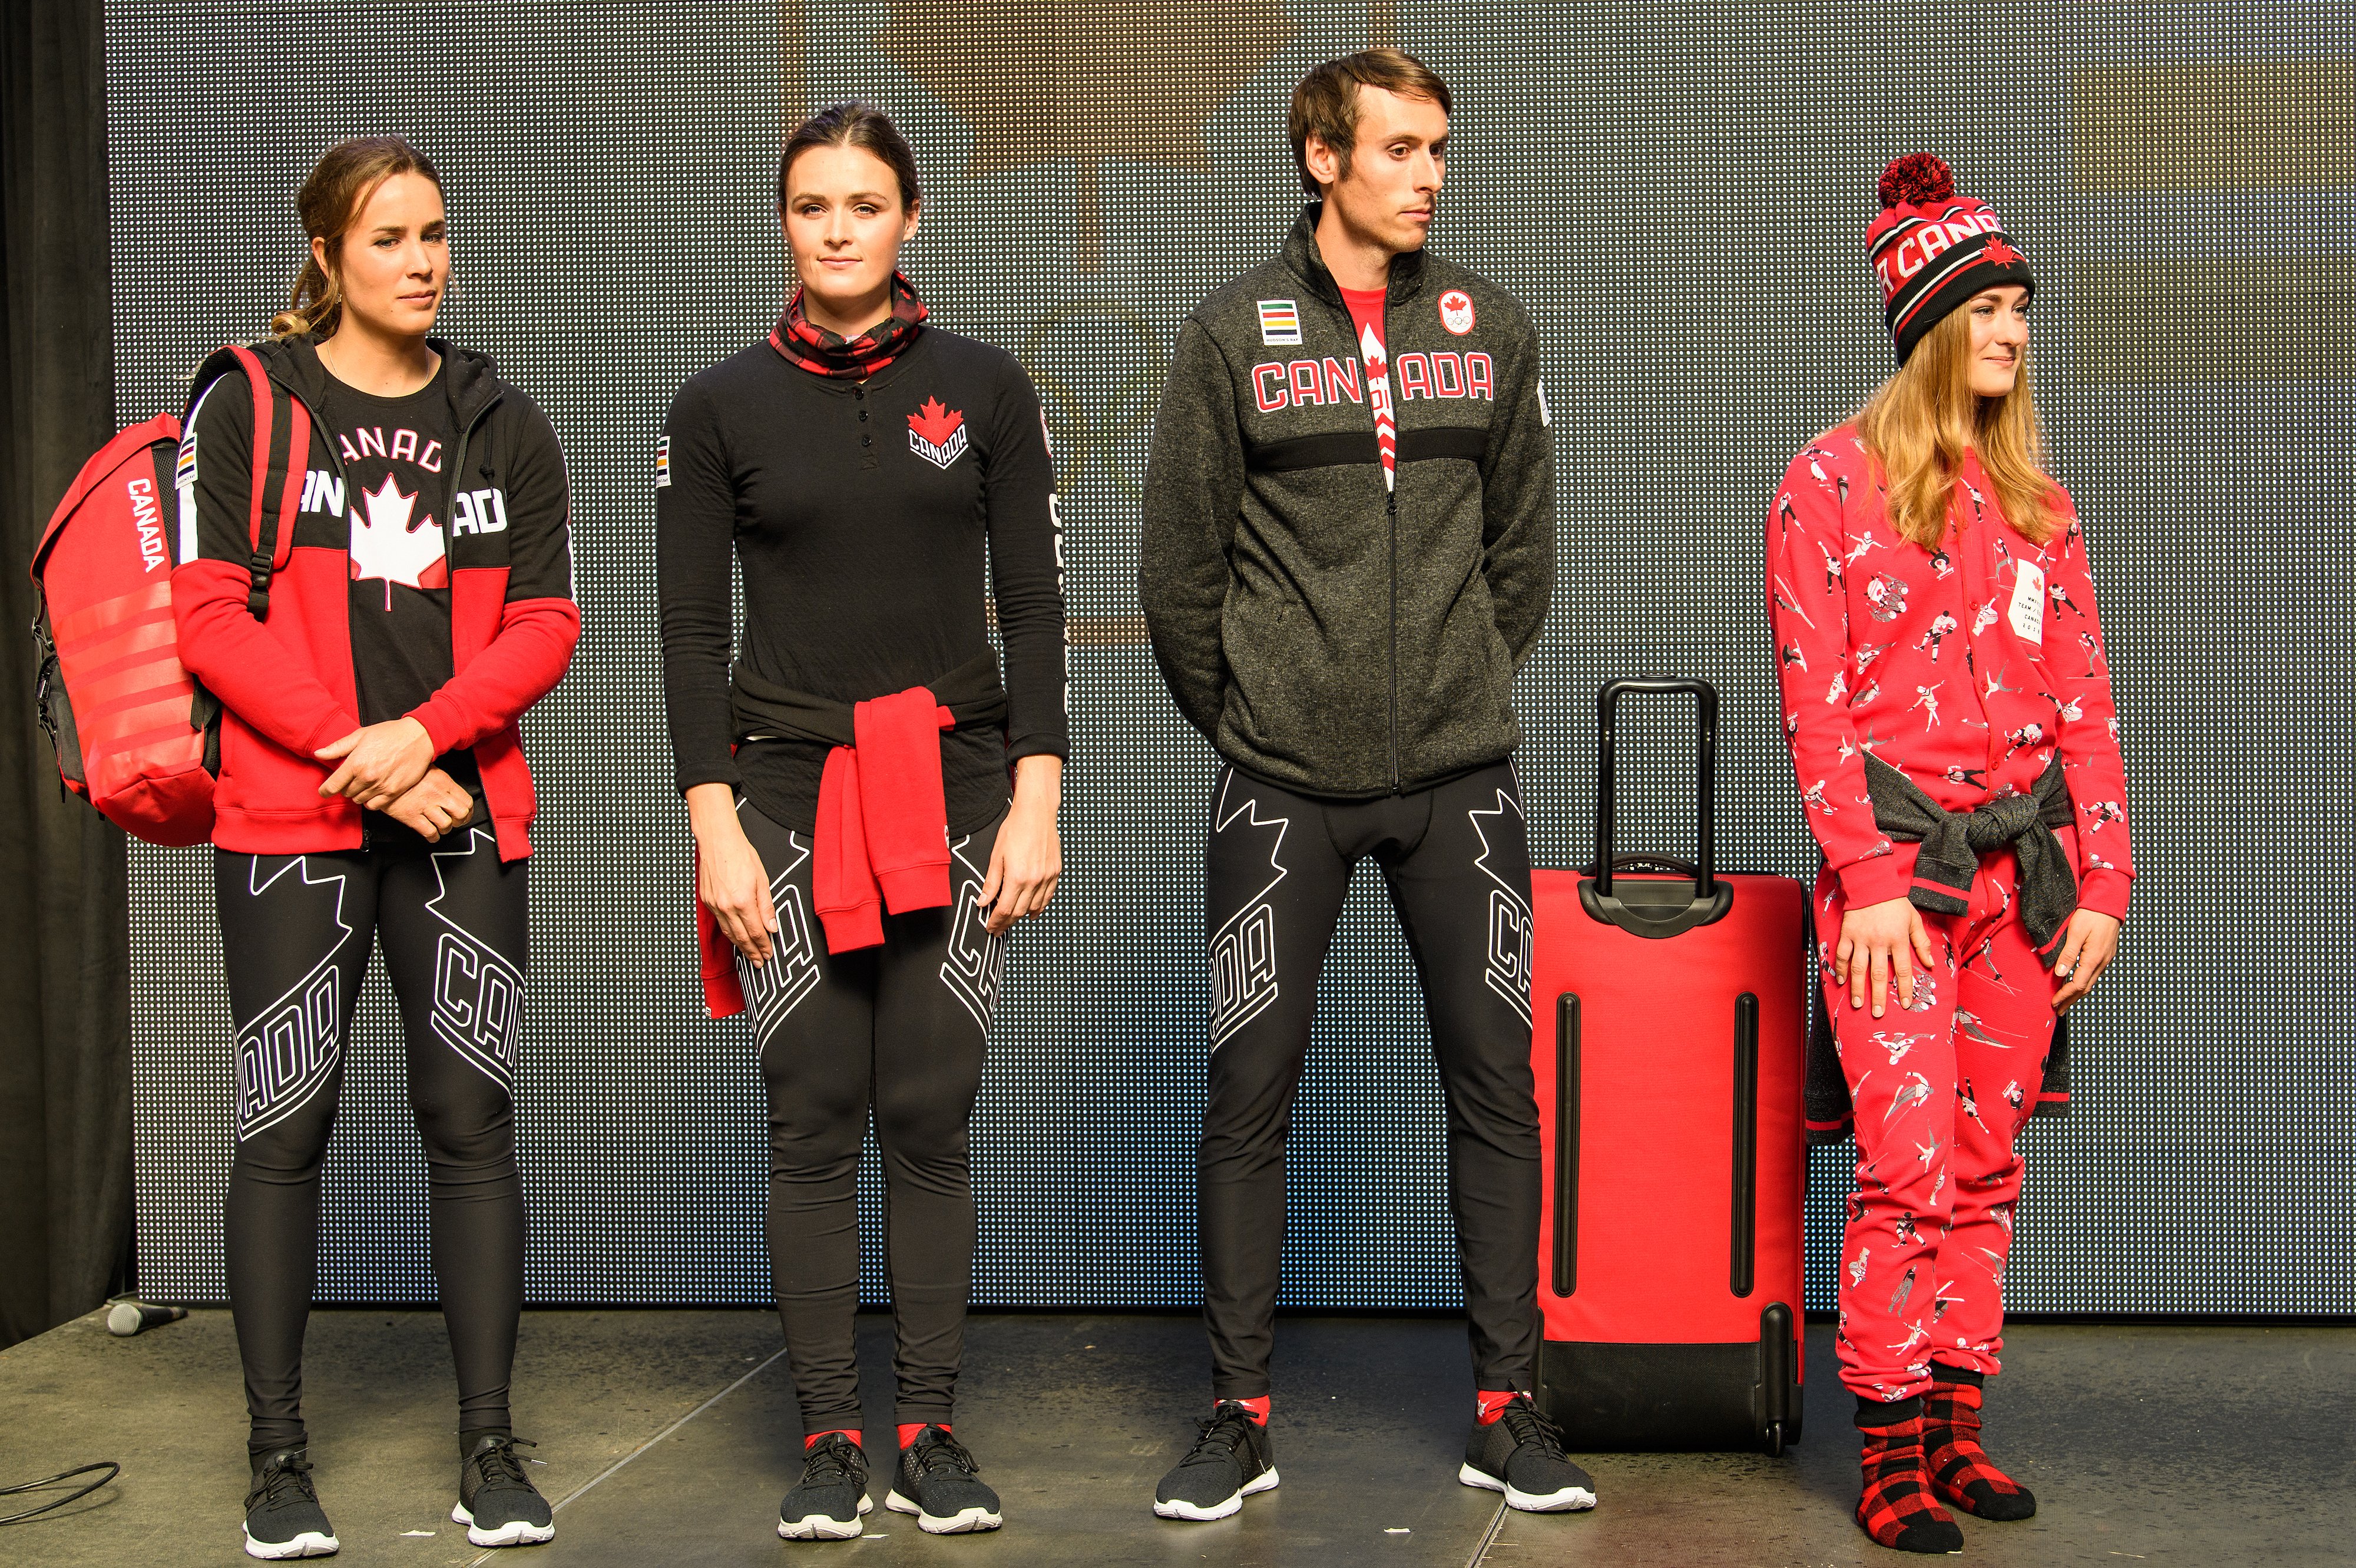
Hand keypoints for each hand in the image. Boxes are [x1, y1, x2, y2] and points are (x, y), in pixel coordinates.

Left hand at [316, 717, 434, 808]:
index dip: (325, 790)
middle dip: (345, 786)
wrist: (419, 738)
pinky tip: (374, 791)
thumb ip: (338, 747)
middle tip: (353, 777)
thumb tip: (318, 754)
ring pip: (359, 800)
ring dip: (358, 793)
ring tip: (365, 782)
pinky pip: (374, 806)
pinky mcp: (393, 792)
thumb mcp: (361, 735)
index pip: (332, 786)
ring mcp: (380, 786)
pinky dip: (371, 801)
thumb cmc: (390, 734)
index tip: (324, 791)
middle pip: (346, 793)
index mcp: (355, 763)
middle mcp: (366, 777)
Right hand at [380, 768, 472, 842]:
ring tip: (442, 827)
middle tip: (456, 822)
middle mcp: (437, 794)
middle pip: (461, 814)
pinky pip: (429, 832)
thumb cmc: (403, 772)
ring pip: (446, 825)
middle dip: (460, 821)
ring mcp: (424, 806)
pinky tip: (432, 835)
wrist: (381, 777)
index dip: (468, 810)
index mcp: (443, 782)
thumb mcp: (428, 768)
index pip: (466, 800)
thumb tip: (452, 789)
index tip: (466, 813)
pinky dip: (433, 837)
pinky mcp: (412, 817)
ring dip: (446, 829)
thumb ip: (442, 780)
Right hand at [687, 783, 777, 964]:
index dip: (763, 946)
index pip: (756, 932)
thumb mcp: (762, 879)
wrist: (718, 841)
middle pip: (741, 937)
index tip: (768, 955)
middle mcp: (726, 906)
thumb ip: (766, 906)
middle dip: (752, 952)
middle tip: (759, 962)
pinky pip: (720, 922)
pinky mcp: (707, 901)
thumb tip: (771, 927)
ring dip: (740, 946)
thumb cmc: (741, 854)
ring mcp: (714, 905)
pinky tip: (735, 936)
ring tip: (749, 954)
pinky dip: (728, 932)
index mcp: (743, 901)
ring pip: (728, 933)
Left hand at [980, 756, 1061, 935]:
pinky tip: (1032, 911)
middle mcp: (1035, 880)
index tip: (990, 928)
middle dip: (1006, 923)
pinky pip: (1048, 897)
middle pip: (1019, 912)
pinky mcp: (1055, 872)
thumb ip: (991, 882)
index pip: (1005, 909)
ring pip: (1035, 907)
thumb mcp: (997, 855)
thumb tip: (983, 902)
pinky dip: (1039, 907)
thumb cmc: (1015, 828)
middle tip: (998, 929)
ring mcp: (1047, 877)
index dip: (996, 922)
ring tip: (1011, 920)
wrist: (1037, 812)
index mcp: (1017, 877)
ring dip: (1022, 916)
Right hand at [1835, 896, 1935, 1017]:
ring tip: (1858, 1004)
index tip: (1906, 1004)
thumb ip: (1922, 943)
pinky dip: (1840, 969)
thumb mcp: (1914, 920)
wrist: (1872, 884)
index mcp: (1898, 940)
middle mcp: (1879, 942)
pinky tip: (1840, 981)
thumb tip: (1929, 964)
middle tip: (1878, 1013)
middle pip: (1879, 974)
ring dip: (1858, 988)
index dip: (1905, 988)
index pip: (1903, 969)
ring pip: (1858, 968)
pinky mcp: (1847, 934)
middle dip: (1879, 996)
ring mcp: (1861, 939)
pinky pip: (1842, 955)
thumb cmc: (1895, 903)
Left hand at [2050, 909, 2120, 1013]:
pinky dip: (2084, 983)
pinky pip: (2094, 974)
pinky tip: (2076, 984)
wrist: (2109, 903)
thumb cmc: (2091, 915)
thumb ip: (2068, 954)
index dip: (2065, 996)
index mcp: (2094, 958)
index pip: (2078, 984)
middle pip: (2085, 988)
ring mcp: (2105, 959)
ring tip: (2066, 1001)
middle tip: (2058, 1010)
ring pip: (2090, 982)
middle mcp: (2102, 962)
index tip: (2054, 1003)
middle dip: (2071, 1000)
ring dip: (2077, 993)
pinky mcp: (2106, 954)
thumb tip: (2060, 973)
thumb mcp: (2075, 932)